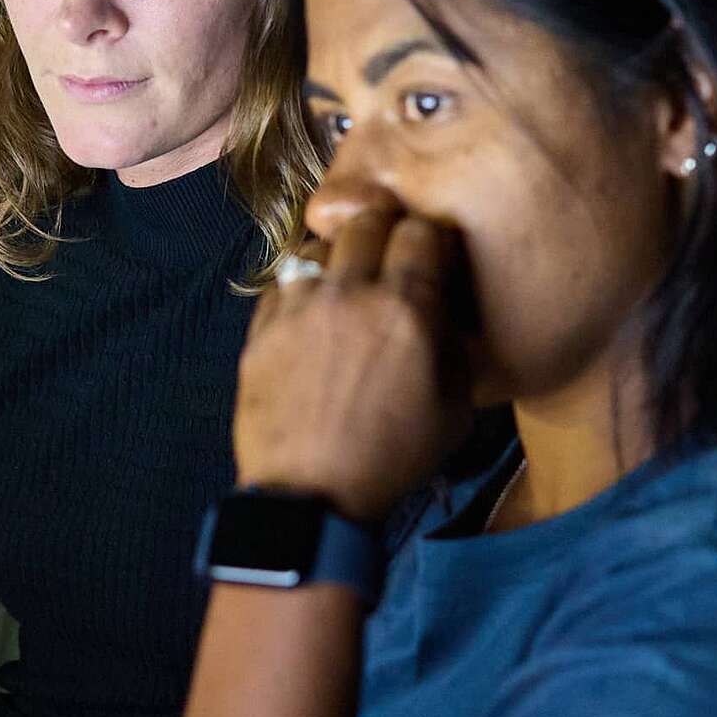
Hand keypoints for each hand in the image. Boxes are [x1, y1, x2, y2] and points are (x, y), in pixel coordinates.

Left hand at [234, 193, 473, 523]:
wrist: (310, 496)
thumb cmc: (392, 460)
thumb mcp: (454, 410)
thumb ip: (454, 346)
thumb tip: (443, 310)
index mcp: (406, 309)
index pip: (422, 231)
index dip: (431, 238)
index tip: (432, 255)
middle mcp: (351, 294)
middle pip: (367, 220)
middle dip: (383, 229)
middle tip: (388, 255)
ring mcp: (299, 307)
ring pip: (319, 244)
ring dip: (337, 255)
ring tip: (345, 284)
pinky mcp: (261, 327)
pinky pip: (282, 282)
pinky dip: (300, 288)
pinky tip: (310, 315)